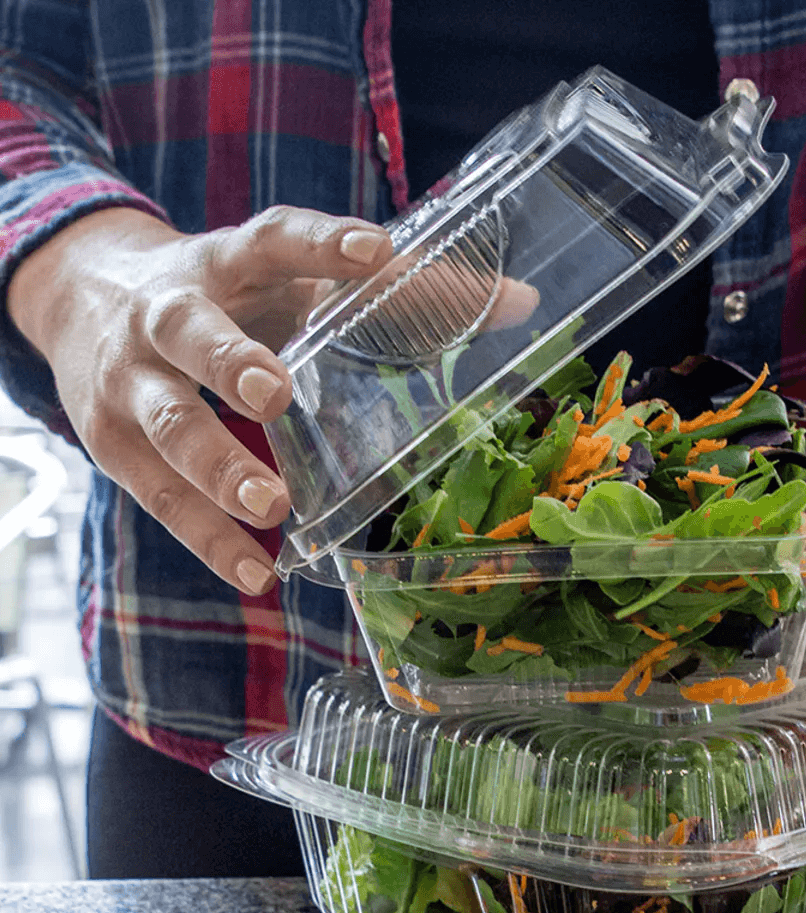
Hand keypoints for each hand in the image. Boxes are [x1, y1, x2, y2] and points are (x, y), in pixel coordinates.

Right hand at [6, 205, 538, 594]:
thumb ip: (402, 294)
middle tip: (274, 393)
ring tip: (268, 503)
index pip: (273, 239)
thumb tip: (522, 303)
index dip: (321, 242)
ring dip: (215, 465)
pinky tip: (256, 572)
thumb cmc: (223, 296)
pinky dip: (207, 538)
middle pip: (193, 331)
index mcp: (229, 264)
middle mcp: (167, 312)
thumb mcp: (293, 282)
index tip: (375, 252)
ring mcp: (130, 378)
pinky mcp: (111, 442)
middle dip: (230, 360)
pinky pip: (159, 497)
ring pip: (168, 420)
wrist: (75, 297)